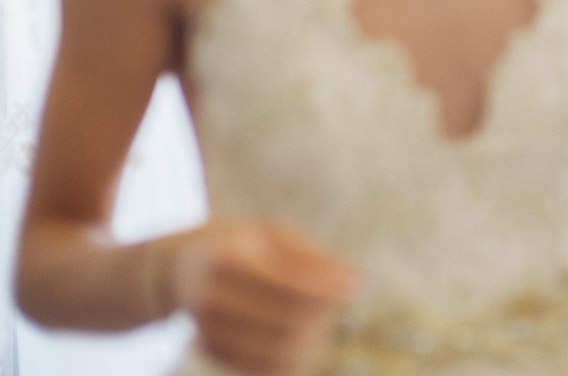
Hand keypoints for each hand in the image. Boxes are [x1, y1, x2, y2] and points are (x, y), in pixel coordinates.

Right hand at [154, 221, 359, 375]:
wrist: (179, 267)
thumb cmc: (240, 245)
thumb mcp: (273, 236)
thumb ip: (312, 259)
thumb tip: (355, 283)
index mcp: (229, 259)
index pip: (289, 286)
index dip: (328, 290)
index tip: (356, 286)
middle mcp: (212, 296)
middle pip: (285, 322)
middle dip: (323, 316)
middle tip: (337, 300)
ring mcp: (207, 329)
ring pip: (275, 351)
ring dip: (312, 340)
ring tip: (321, 319)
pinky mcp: (211, 351)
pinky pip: (260, 369)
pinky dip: (291, 359)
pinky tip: (302, 338)